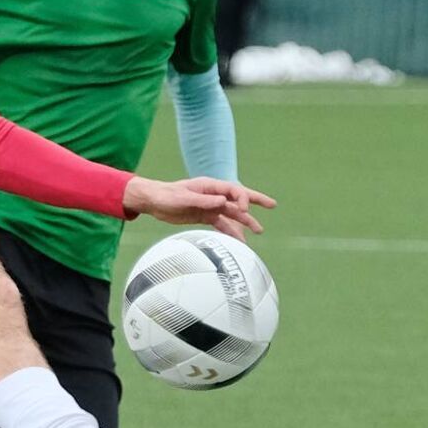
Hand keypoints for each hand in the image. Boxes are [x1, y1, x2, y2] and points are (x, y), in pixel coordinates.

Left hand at [123, 174, 275, 239]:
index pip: (233, 190)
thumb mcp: (183, 198)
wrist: (153, 202)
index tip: (242, 210)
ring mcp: (210, 206)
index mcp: (209, 186)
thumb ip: (203, 200)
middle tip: (273, 205)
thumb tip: (224, 201)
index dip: (242, 198)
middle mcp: (213, 195)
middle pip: (238, 198)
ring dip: (245, 222)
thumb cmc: (166, 196)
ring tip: (259, 231)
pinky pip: (221, 224)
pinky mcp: (204, 216)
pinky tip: (239, 242)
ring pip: (232, 214)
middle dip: (255, 201)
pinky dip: (230, 232)